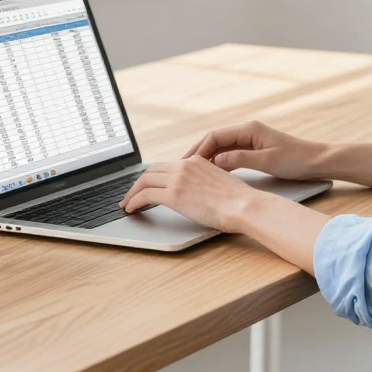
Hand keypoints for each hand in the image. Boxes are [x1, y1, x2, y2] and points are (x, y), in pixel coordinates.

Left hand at [120, 155, 259, 232]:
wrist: (244, 205)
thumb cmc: (238, 201)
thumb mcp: (219, 183)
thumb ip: (204, 183)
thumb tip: (195, 195)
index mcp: (197, 161)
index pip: (167, 166)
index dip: (153, 176)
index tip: (147, 186)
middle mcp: (185, 165)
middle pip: (151, 170)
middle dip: (138, 183)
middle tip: (131, 195)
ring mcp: (178, 179)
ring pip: (144, 180)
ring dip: (132, 193)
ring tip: (126, 204)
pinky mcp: (174, 194)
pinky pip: (145, 195)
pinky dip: (134, 201)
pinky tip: (131, 209)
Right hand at [182, 121, 323, 179]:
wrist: (316, 161)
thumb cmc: (295, 159)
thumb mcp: (267, 160)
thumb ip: (240, 159)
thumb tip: (216, 160)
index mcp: (249, 129)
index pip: (215, 136)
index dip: (199, 148)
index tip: (187, 162)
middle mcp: (247, 131)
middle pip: (215, 140)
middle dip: (198, 152)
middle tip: (181, 167)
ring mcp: (250, 140)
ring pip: (221, 147)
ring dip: (207, 158)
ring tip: (191, 172)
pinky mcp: (253, 149)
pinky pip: (230, 154)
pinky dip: (219, 162)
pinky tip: (211, 173)